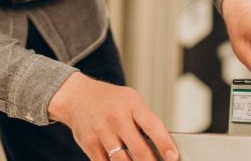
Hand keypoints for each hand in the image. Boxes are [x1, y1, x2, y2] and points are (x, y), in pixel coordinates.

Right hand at [48, 72, 178, 160]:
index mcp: (132, 104)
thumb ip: (145, 120)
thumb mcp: (131, 100)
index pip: (153, 126)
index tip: (173, 157)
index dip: (165, 144)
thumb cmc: (111, 100)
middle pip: (139, 149)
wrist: (77, 96)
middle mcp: (117, 118)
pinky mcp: (90, 144)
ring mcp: (102, 131)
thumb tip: (163, 146)